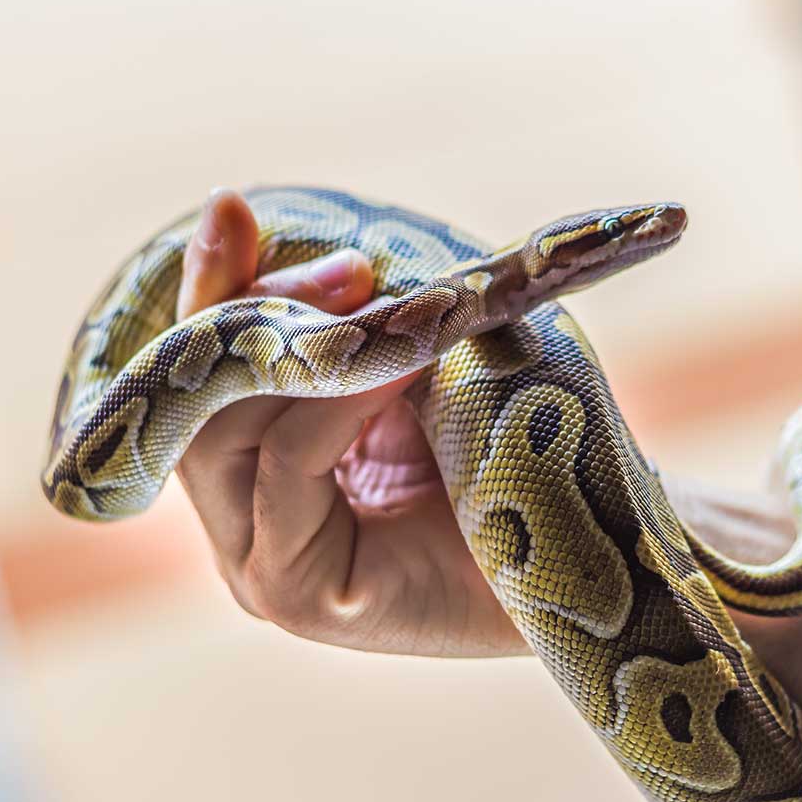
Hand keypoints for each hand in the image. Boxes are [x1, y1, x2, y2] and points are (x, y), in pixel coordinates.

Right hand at [173, 187, 526, 655]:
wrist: (608, 558)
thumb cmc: (518, 449)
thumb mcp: (409, 350)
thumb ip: (324, 307)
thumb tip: (225, 208)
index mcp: (255, 467)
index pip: (195, 370)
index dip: (209, 287)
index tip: (229, 205)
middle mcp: (242, 523)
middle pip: (192, 400)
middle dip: (254, 310)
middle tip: (346, 262)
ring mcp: (259, 568)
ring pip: (222, 432)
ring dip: (303, 347)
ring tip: (379, 293)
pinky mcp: (295, 596)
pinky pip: (287, 468)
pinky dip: (338, 398)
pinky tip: (401, 356)